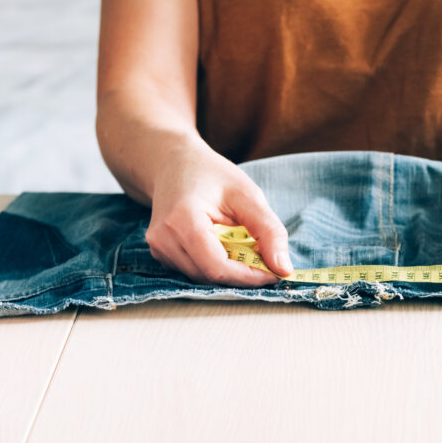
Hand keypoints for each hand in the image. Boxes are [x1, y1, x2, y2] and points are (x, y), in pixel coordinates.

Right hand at [145, 137, 292, 285]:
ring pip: (202, 278)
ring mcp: (158, 248)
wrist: (174, 164)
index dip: (249, 276)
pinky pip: (194, 271)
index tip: (275, 273)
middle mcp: (163, 239)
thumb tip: (283, 269)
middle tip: (267, 262)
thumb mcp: (248, 195)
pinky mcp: (160, 253)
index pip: (217, 267)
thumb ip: (268, 231)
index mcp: (183, 220)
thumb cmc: (211, 174)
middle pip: (209, 276)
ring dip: (230, 272)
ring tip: (247, 249)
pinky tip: (226, 247)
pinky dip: (216, 266)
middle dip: (242, 275)